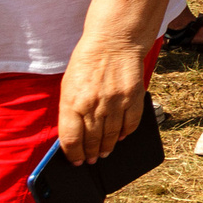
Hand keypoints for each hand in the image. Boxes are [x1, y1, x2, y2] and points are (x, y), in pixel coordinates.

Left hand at [57, 38, 146, 164]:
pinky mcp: (133, 97)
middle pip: (92, 140)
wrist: (113, 41)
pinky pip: (130, 123)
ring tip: (105, 152)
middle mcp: (94, 105)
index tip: (76, 161)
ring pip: (111, 135)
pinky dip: (125, 133)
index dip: (73, 154)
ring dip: (107, 147)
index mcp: (72, 102)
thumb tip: (74, 135)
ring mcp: (115, 102)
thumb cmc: (86, 62)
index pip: (71, 139)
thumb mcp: (69, 86)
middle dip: (91, 154)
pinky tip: (120, 136)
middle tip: (92, 160)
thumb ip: (70, 110)